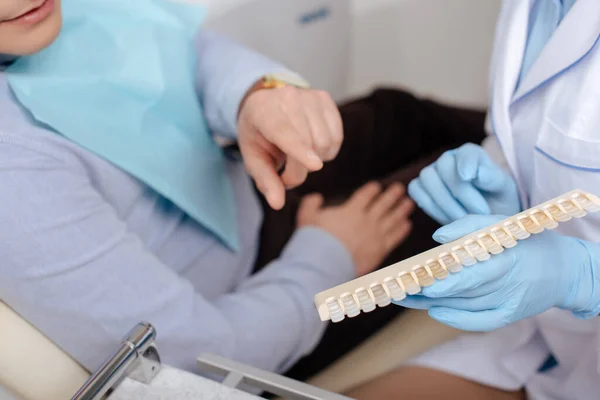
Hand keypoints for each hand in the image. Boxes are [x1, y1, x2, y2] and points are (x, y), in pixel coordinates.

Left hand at [238, 85, 342, 209]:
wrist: (265, 102)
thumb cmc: (258, 134)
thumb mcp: (253, 158)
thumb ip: (265, 180)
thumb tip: (277, 204)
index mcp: (264, 113)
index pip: (285, 132)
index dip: (300, 150)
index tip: (316, 166)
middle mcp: (288, 99)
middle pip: (309, 145)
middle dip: (299, 170)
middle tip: (285, 173)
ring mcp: (309, 96)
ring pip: (326, 142)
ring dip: (316, 160)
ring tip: (298, 156)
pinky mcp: (325, 99)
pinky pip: (336, 137)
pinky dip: (327, 150)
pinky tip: (312, 147)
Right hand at [297, 182, 413, 276]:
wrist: (325, 264)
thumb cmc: (314, 240)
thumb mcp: (306, 217)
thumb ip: (311, 204)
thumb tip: (316, 197)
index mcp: (351, 210)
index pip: (366, 195)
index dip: (372, 189)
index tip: (377, 186)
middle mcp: (367, 220)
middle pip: (384, 203)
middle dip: (393, 194)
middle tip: (400, 188)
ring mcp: (376, 235)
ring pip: (393, 218)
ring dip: (402, 209)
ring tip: (409, 203)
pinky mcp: (380, 250)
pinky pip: (395, 237)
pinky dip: (402, 230)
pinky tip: (408, 224)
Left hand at [397, 215, 599, 330]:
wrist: (566, 269)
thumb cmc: (526, 240)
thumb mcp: (503, 223)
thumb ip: (469, 226)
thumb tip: (437, 237)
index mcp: (506, 258)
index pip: (471, 274)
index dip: (445, 280)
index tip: (420, 281)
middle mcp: (508, 284)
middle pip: (462, 292)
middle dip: (428, 292)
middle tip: (398, 289)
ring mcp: (509, 303)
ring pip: (465, 306)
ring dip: (433, 303)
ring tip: (404, 295)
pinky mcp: (510, 315)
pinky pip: (480, 322)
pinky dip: (456, 319)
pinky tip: (434, 310)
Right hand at [408, 143, 519, 224]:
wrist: (483, 218)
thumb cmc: (496, 200)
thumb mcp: (503, 190)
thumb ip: (492, 178)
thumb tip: (475, 173)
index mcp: (471, 154)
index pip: (467, 153)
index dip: (465, 163)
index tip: (468, 177)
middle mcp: (448, 159)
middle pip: (444, 166)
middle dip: (460, 192)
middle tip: (479, 213)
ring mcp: (431, 172)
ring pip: (427, 178)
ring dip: (445, 202)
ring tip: (464, 219)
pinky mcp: (418, 187)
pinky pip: (416, 191)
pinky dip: (431, 206)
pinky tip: (448, 219)